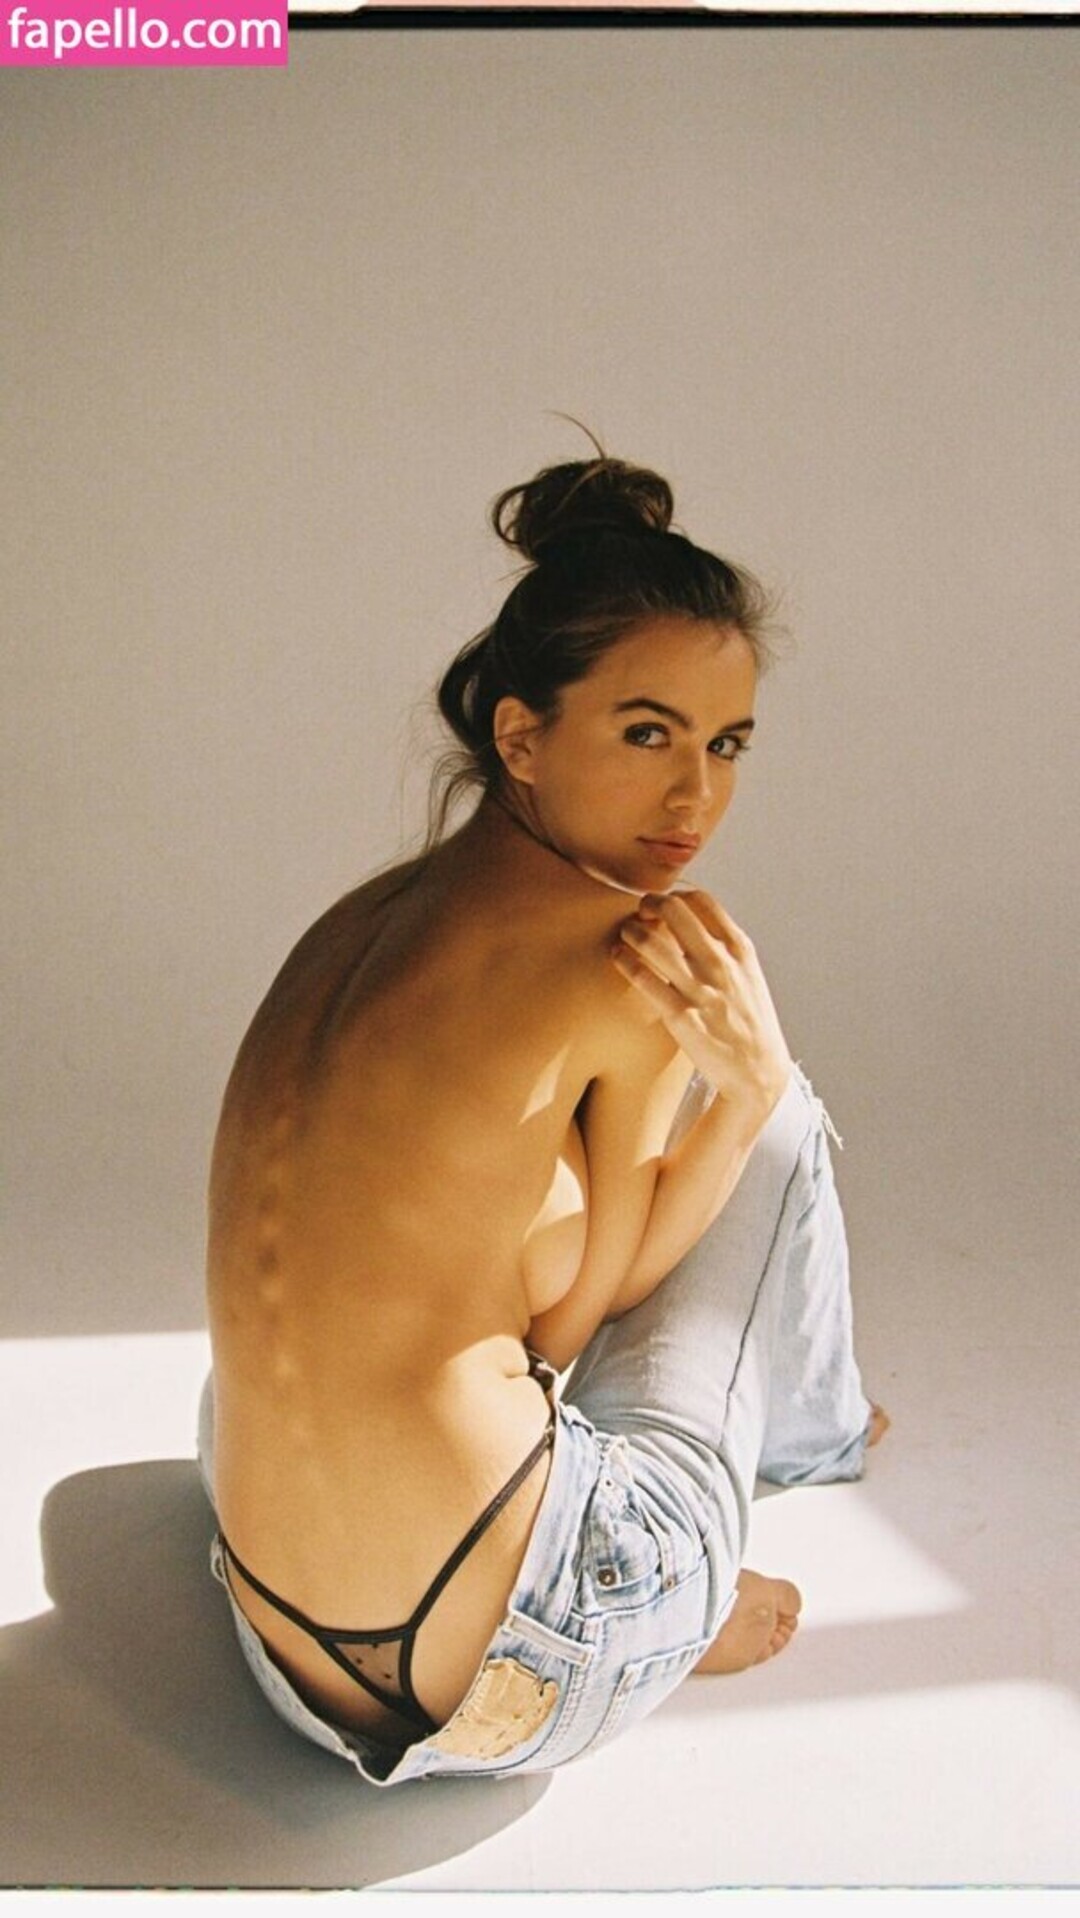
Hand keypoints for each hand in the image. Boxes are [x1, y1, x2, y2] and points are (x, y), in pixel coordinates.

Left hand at [611, 889, 791, 1111]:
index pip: (701, 900)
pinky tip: (617, 956)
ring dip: (630, 929)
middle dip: (648, 904)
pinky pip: (643, 978)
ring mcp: (701, 989)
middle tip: (638, 913)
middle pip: (674, 909)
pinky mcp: (681, 1016)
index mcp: (740, 949)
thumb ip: (725, 947)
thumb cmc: (749, 1021)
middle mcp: (721, 964)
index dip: (674, 895)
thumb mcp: (749, 975)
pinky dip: (624, 960)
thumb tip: (695, 919)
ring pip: (652, 940)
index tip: (662, 906)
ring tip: (625, 933)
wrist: (758, 1072)